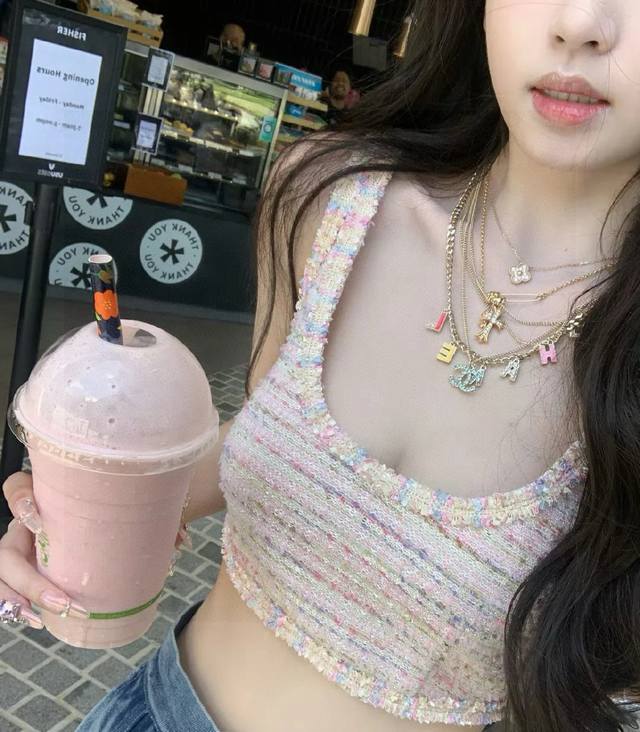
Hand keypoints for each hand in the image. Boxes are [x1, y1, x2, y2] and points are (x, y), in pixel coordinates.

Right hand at [1, 472, 190, 630]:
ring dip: (16, 597)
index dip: (20, 501)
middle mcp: (28, 522)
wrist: (120, 517)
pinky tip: (36, 620)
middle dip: (28, 578)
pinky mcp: (27, 569)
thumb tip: (179, 541)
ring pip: (2, 572)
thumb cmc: (122, 505)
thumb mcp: (130, 501)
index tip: (41, 519)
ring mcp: (24, 547)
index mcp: (47, 495)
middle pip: (6, 547)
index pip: (16, 487)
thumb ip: (149, 513)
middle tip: (62, 600)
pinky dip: (16, 605)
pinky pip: (9, 588)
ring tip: (39, 618)